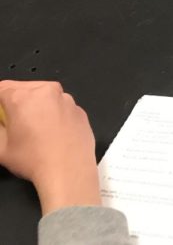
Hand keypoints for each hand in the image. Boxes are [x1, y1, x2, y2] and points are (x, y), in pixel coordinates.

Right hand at [0, 81, 100, 214]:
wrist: (69, 170)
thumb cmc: (33, 159)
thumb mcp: (1, 147)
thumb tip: (1, 122)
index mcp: (23, 97)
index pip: (1, 88)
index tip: (0, 114)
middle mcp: (47, 92)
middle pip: (23, 88)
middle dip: (14, 101)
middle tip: (10, 120)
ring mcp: (66, 99)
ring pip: (43, 95)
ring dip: (34, 105)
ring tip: (31, 128)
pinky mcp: (79, 109)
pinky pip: (60, 106)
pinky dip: (53, 113)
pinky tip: (51, 132)